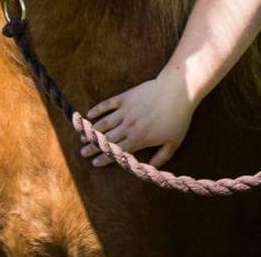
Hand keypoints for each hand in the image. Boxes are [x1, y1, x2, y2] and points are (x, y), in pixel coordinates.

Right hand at [80, 75, 195, 168]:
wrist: (178, 91)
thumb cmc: (178, 118)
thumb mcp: (173, 142)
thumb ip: (161, 158)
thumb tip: (151, 169)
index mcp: (139, 139)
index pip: (118, 152)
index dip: (105, 158)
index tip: (94, 163)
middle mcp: (128, 126)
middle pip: (106, 139)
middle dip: (93, 147)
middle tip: (82, 153)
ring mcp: (126, 110)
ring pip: (103, 123)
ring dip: (91, 131)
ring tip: (82, 137)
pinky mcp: (125, 97)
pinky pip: (107, 104)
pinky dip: (97, 110)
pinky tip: (89, 115)